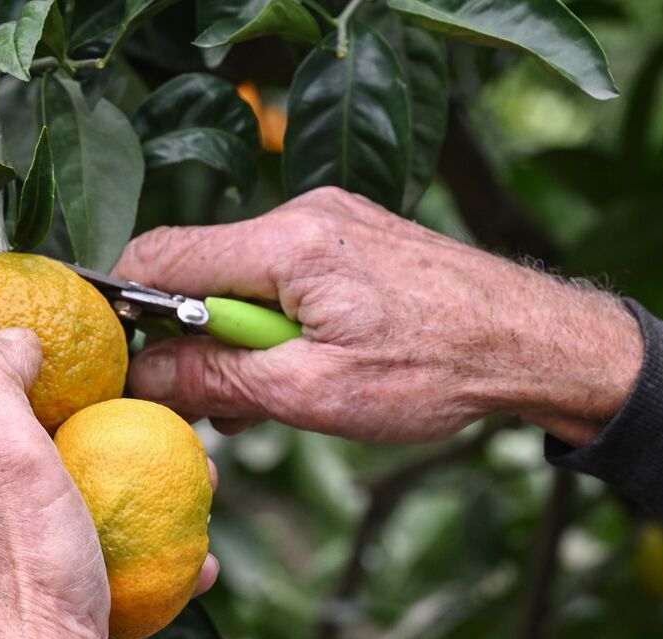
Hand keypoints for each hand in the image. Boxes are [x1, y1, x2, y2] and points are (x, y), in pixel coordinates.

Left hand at [0, 330, 214, 638]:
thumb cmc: (21, 580)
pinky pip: (90, 560)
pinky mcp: (40, 604)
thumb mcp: (1, 456)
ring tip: (159, 461)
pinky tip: (189, 551)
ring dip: (91, 474)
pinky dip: (138, 551)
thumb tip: (8, 340)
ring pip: (35, 501)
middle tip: (47, 378)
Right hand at [114, 187, 643, 446]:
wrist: (537, 344)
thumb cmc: (437, 371)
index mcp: (289, 243)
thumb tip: (144, 378)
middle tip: (211, 402)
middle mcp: (305, 213)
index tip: (125, 364)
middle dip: (190, 336)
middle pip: (197, 264)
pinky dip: (273, 323)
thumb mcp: (312, 393)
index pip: (163, 254)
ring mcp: (332, 219)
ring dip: (235, 337)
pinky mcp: (352, 237)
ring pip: (239, 275)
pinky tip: (301, 369)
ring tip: (269, 396)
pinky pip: (281, 275)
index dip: (128, 310)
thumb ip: (218, 379)